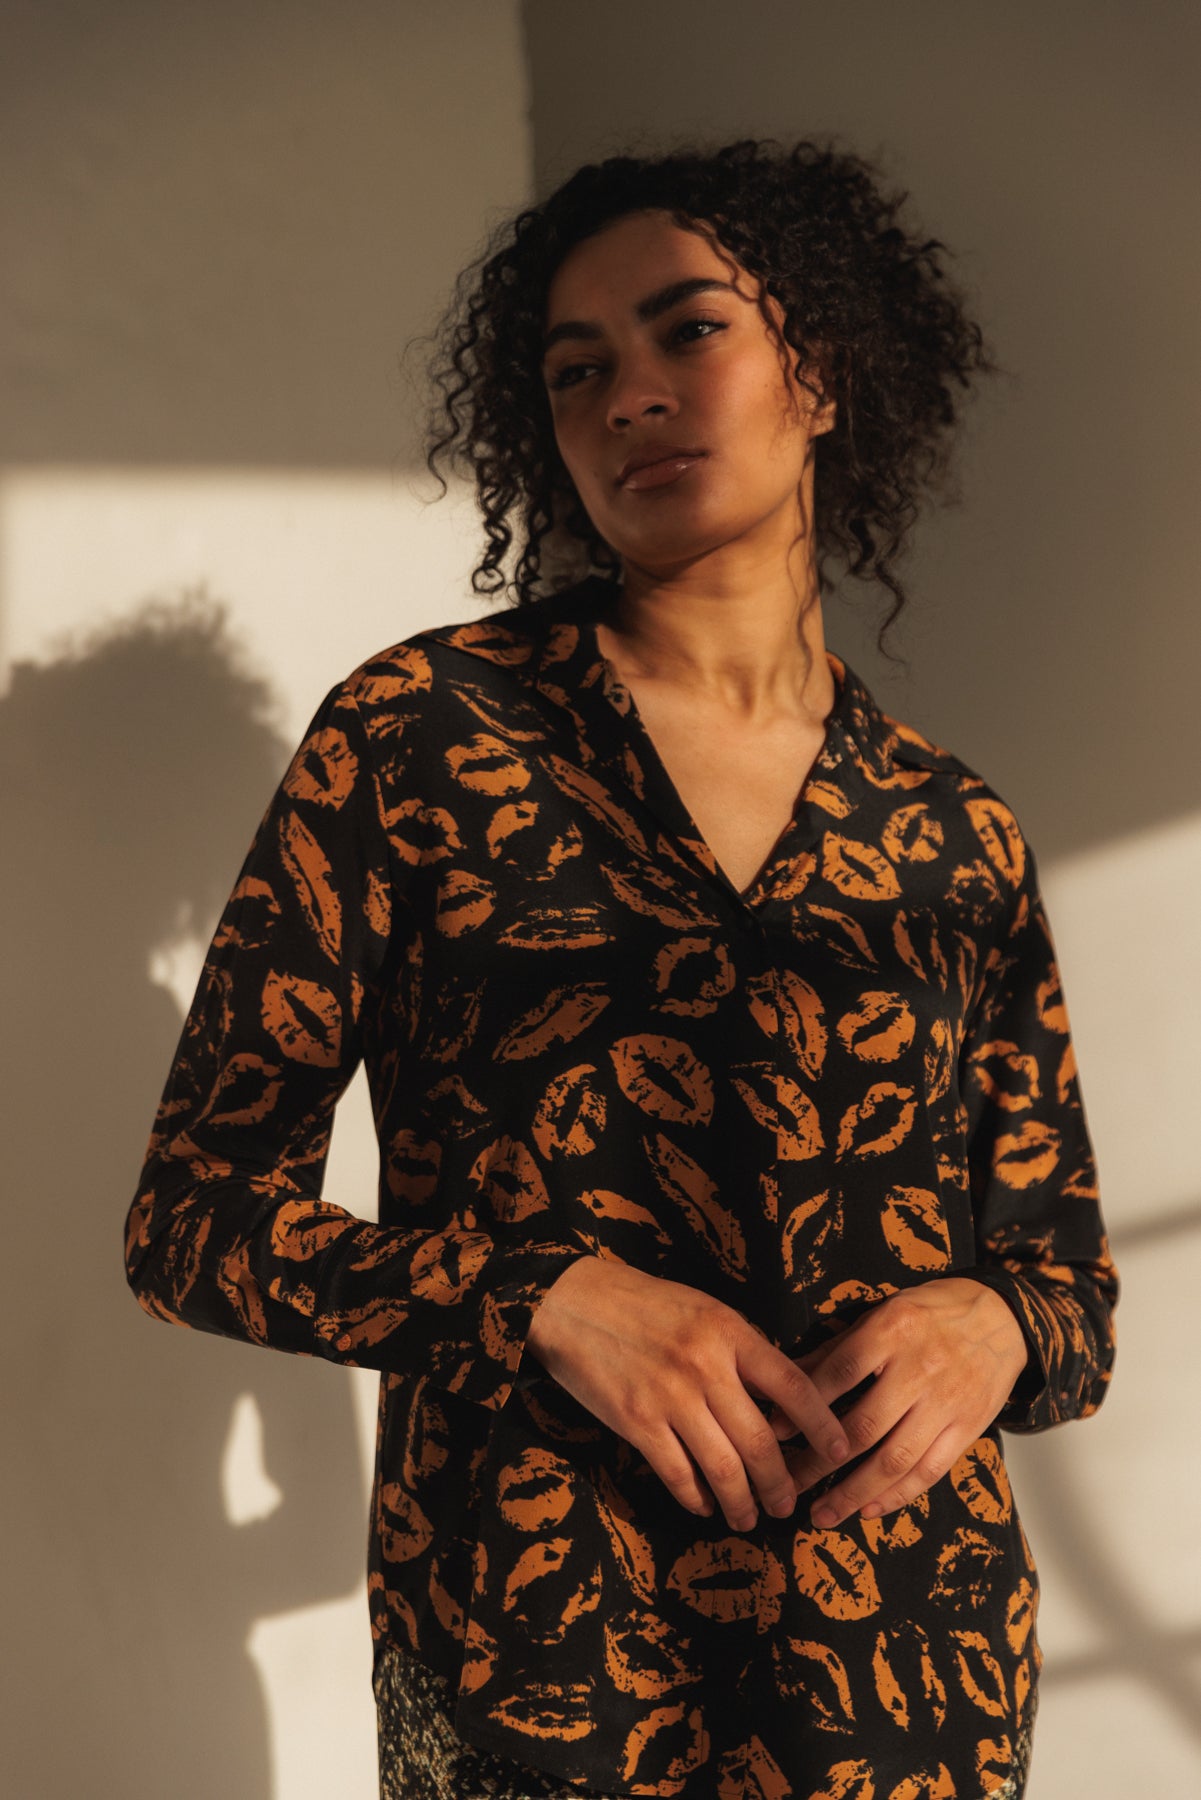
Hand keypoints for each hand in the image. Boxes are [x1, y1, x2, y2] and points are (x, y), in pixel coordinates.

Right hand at [524, 1255, 850, 1530]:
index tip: (841, 1451)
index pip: (794, 1386)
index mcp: (729, 1333)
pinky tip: (705, 1507)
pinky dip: (696, 1498)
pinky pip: (678, 1475)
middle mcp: (706, 1367)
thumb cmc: (642, 1303)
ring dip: (742, 1503)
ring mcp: (670, 1398)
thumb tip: (777, 1397)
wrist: (572, 1302)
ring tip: (749, 1519)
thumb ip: (740, 1348)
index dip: (823, 1426)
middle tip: (788, 1506)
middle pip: (762, 1442)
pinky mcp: (636, 1423)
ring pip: (724, 1469)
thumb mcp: (702, 1308)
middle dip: (781, 1485)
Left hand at [770, 1278, 1029, 1528]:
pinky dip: (897, 1496)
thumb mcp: (882, 1313)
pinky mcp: (968, 1427)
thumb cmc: (931, 1314)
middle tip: (787, 1484)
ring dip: (854, 1493)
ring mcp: (947, 1402)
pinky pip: (929, 1471)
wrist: (1002, 1318)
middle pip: (863, 1426)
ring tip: (822, 1514)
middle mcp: (920, 1368)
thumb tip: (784, 1378)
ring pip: (895, 1459)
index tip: (773, 1435)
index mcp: (892, 1331)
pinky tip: (868, 1510)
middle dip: (819, 1462)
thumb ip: (836, 1349)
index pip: (839, 1374)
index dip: (803, 1408)